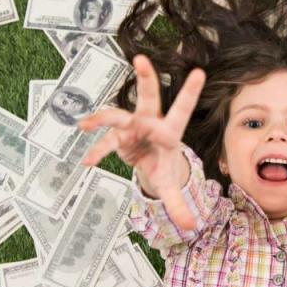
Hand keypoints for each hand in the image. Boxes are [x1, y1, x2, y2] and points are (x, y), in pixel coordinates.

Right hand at [78, 55, 205, 230]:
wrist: (146, 164)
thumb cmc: (162, 165)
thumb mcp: (170, 185)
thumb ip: (178, 205)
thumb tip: (191, 227)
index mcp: (169, 130)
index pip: (182, 109)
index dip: (190, 92)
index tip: (200, 72)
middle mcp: (149, 122)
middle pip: (149, 97)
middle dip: (146, 78)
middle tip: (142, 59)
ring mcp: (131, 127)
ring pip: (118, 115)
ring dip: (103, 118)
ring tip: (86, 124)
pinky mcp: (117, 137)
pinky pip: (105, 141)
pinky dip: (96, 151)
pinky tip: (87, 162)